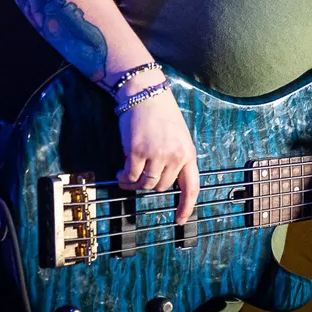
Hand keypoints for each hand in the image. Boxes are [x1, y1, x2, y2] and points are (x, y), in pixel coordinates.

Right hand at [117, 90, 199, 224]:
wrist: (145, 92)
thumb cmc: (161, 113)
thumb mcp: (178, 135)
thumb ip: (176, 156)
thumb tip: (164, 180)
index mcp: (188, 152)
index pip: (192, 186)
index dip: (186, 205)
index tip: (180, 219)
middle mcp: (175, 156)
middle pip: (161, 187)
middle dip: (149, 186)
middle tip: (138, 178)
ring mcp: (156, 155)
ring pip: (145, 184)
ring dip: (134, 184)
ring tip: (126, 177)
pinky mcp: (137, 152)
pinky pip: (130, 176)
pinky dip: (123, 179)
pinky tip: (119, 173)